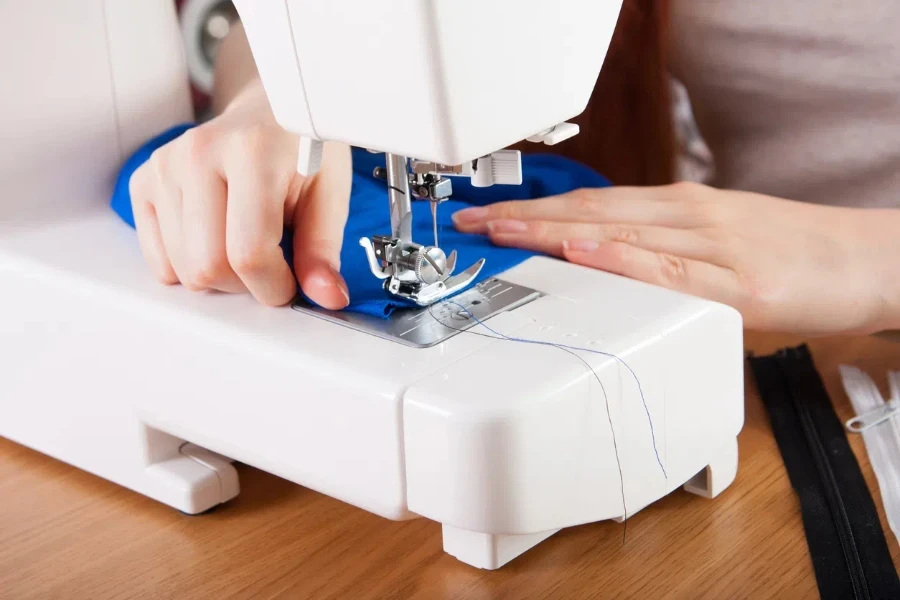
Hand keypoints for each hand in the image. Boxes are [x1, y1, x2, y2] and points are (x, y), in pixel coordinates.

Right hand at [129, 81, 351, 308]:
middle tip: (270, 265)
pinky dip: (189, 267)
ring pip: (181, 270)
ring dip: (219, 278)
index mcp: (252, 151)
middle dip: (245, 286)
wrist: (265, 108)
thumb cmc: (299, 149)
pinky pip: (158, 261)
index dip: (273, 287)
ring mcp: (165, 167)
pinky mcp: (144, 181)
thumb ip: (323, 248)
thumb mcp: (329, 193)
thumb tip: (328, 296)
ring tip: (244, 247)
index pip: (249, 252)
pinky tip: (216, 240)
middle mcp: (198, 154)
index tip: (291, 283)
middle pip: (207, 267)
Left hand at [452, 182, 899, 334]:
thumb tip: (603, 263)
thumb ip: (659, 252)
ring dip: (553, 232)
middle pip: (592, 212)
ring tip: (502, 234)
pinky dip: (621, 260)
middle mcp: (689, 218)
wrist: (868, 262)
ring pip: (619, 234)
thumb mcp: (713, 241)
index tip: (491, 216)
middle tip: (472, 224)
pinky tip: (583, 254)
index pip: (593, 203)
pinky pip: (669, 272)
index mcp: (679, 210)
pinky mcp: (739, 286)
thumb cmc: (789, 255)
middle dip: (526, 219)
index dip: (536, 209)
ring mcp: (713, 247)